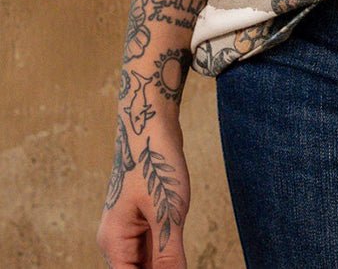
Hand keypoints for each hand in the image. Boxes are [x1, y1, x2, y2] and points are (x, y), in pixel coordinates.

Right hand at [97, 111, 189, 267]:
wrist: (150, 123)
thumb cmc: (154, 162)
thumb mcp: (167, 213)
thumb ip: (169, 255)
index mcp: (114, 242)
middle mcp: (117, 240)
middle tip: (181, 264)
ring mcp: (129, 228)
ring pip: (146, 263)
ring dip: (163, 265)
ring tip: (182, 259)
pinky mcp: (143, 217)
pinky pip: (152, 247)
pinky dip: (166, 255)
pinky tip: (181, 255)